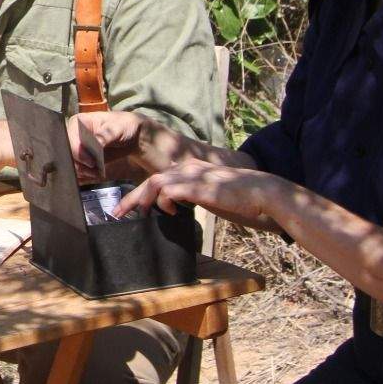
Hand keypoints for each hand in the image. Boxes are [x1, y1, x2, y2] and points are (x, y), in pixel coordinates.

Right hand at [67, 111, 146, 182]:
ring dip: (84, 171)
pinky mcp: (82, 159)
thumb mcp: (118, 128)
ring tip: (98, 172)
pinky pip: (78, 169)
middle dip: (80, 164)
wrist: (131, 137)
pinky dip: (86, 174)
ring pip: (72, 163)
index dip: (77, 151)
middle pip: (68, 152)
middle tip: (94, 170)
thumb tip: (96, 142)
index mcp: (78, 122)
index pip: (70, 138)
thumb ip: (106, 135)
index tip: (91, 162)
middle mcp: (74, 134)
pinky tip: (97, 173)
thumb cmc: (124, 127)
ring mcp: (77, 148)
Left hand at [113, 157, 284, 229]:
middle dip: (131, 197)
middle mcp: (189, 168)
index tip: (129, 208)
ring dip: (141, 199)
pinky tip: (169, 211)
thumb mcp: (212, 195)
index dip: (141, 192)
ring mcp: (193, 176)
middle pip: (150, 180)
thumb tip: (179, 205)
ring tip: (135, 215)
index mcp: (192, 168)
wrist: (264, 195)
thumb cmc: (242, 200)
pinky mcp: (198, 186)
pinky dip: (163, 201)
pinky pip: (169, 191)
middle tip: (117, 213)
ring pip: (155, 183)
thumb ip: (195, 196)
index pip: (159, 177)